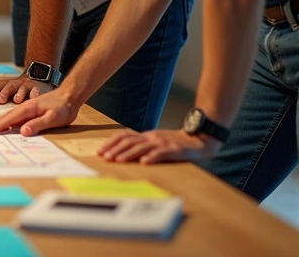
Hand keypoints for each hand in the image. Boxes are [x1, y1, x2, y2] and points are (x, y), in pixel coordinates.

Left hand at [0, 73, 54, 103]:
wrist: (36, 75)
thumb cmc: (17, 87)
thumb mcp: (5, 88)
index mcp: (5, 85)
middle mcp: (14, 83)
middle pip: (7, 86)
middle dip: (3, 93)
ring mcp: (26, 85)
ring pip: (21, 87)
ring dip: (19, 93)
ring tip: (17, 100)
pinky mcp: (38, 87)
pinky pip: (36, 89)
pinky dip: (35, 93)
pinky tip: (34, 98)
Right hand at [0, 87, 80, 135]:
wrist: (70, 96)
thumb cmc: (63, 107)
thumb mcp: (54, 118)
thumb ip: (38, 124)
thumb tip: (22, 131)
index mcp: (27, 108)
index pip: (8, 119)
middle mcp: (24, 108)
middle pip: (5, 117)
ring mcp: (26, 109)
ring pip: (9, 118)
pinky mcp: (30, 112)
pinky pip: (15, 119)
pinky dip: (7, 123)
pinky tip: (5, 128)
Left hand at [99, 129, 221, 163]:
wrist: (198, 140)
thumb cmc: (174, 144)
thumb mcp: (155, 142)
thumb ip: (141, 146)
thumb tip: (121, 153)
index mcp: (146, 135)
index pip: (124, 136)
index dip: (111, 142)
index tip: (100, 150)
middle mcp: (151, 137)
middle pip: (129, 141)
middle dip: (115, 149)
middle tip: (105, 157)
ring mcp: (162, 142)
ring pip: (142, 147)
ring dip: (128, 154)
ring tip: (118, 160)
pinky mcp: (173, 149)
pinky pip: (161, 153)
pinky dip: (152, 157)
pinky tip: (144, 163)